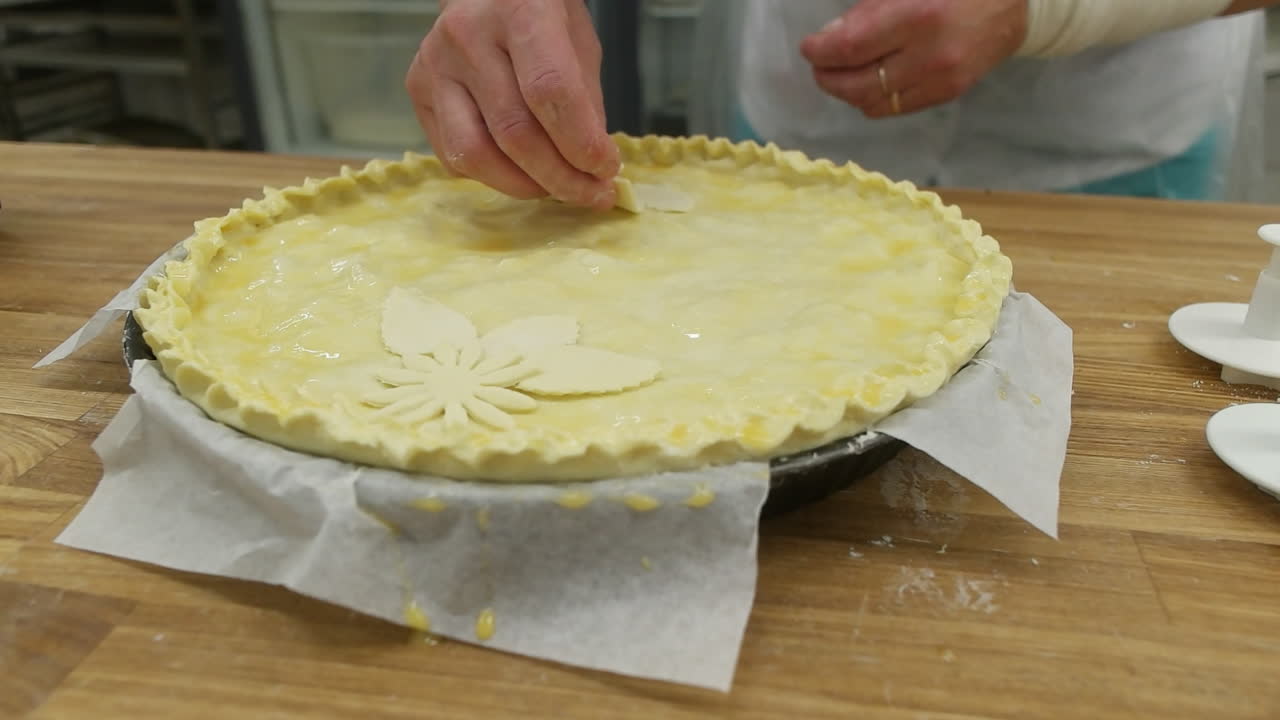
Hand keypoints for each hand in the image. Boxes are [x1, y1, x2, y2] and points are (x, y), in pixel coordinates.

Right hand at [405, 0, 619, 207]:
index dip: (581, 143)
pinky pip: (453, 156)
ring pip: (474, 153)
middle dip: (560, 177)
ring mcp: (435, 64)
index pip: (550, 91)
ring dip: (523, 185)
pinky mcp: (416, 89)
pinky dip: (492, 175)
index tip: (606, 170)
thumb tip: (591, 169)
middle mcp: (468, 36)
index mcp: (520, 11)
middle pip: (514, 132)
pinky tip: (519, 169)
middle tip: (590, 194)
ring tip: (554, 188)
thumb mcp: (578, 43)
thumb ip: (584, 103)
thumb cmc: (540, 16)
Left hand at [800, 0, 1027, 117]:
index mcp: (918, 17)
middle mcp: (929, 55)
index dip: (821, 51)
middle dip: (828, 77)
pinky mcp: (948, 94)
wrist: (1014, 2)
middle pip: (857, 85)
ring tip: (841, 73)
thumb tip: (830, 36)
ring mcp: (940, 80)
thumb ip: (868, 10)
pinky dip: (873, 99)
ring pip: (873, 103)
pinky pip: (895, 108)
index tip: (809, 47)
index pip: (851, 48)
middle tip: (819, 64)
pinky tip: (869, 82)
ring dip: (848, 92)